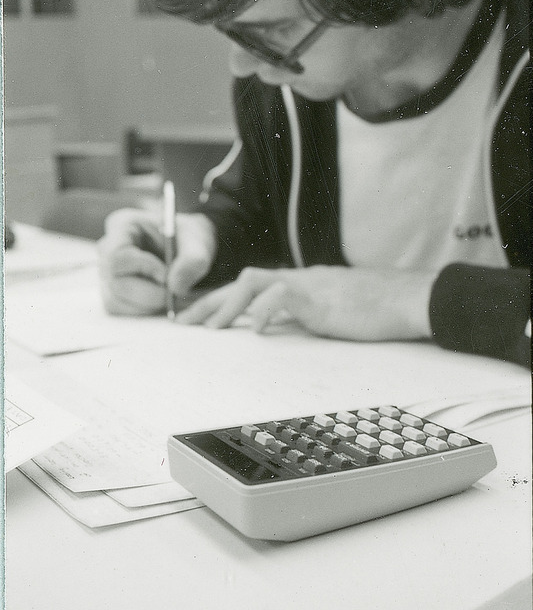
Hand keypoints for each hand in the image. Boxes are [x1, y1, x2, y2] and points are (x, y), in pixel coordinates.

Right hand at [97, 208, 216, 314]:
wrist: (188, 250)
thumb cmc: (188, 239)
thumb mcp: (198, 242)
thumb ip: (192, 261)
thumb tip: (175, 287)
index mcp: (122, 226)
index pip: (119, 254)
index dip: (143, 269)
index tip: (168, 275)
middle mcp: (108, 250)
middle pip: (115, 281)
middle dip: (148, 293)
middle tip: (172, 292)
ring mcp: (107, 272)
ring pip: (114, 300)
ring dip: (146, 304)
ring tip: (169, 293)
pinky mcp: (112, 291)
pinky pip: (119, 309)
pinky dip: (142, 310)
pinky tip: (159, 299)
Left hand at [176, 265, 434, 340]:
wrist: (406, 298)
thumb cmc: (374, 307)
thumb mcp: (329, 313)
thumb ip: (302, 316)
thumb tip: (277, 330)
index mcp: (298, 284)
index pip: (251, 287)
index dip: (222, 301)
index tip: (199, 319)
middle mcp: (297, 279)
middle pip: (242, 282)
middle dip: (210, 302)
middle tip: (184, 322)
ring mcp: (308, 285)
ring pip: (254, 281)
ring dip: (228, 304)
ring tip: (211, 328)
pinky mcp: (321, 298)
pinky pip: (283, 296)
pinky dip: (265, 311)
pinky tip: (257, 330)